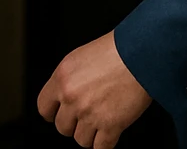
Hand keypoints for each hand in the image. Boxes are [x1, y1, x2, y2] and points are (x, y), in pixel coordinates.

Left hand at [38, 32, 151, 148]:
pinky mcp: (110, 126)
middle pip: (62, 127)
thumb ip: (70, 78)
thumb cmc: (118, 49)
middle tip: (87, 115)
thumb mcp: (82, 56)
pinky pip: (101, 148)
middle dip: (74, 124)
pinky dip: (106, 143)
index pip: (44, 108)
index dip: (53, 113)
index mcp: (62, 77)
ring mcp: (90, 113)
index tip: (58, 115)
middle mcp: (72, 97)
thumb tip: (66, 94)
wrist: (142, 52)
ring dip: (91, 134)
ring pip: (81, 140)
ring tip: (101, 122)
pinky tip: (111, 133)